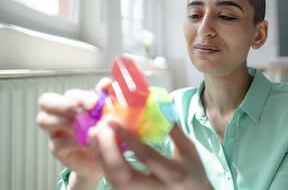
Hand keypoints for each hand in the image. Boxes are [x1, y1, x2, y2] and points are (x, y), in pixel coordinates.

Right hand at [36, 77, 112, 183]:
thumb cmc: (105, 131)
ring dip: (67, 122)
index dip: (81, 96)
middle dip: (64, 104)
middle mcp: (60, 113)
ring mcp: (55, 131)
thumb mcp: (109, 113)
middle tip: (82, 112)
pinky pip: (58, 142)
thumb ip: (107, 97)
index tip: (95, 103)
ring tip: (86, 128)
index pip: (69, 94)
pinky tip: (89, 143)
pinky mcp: (56, 148)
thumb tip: (106, 83)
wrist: (107, 156)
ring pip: (44, 119)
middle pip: (46, 100)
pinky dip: (75, 141)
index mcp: (73, 102)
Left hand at [88, 118, 213, 189]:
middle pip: (123, 177)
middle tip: (99, 128)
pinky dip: (104, 164)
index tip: (112, 120)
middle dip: (107, 151)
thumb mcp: (189, 150)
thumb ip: (173, 130)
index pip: (147, 157)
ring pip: (114, 183)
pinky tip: (100, 147)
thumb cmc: (193, 173)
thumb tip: (159, 105)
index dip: (128, 138)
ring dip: (101, 157)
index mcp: (175, 175)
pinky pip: (114, 182)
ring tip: (95, 134)